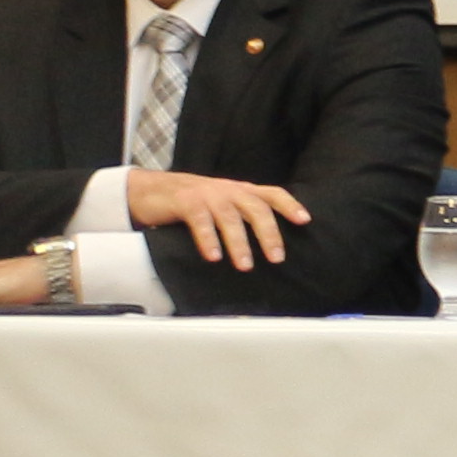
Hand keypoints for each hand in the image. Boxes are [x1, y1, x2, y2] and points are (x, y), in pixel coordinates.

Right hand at [123, 167, 312, 270]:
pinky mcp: (185, 201)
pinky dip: (208, 239)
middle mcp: (228, 190)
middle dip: (269, 233)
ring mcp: (207, 194)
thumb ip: (244, 216)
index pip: (272, 193)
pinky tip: (213, 256)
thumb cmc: (193, 202)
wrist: (151, 190)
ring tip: (246, 266)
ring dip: (239, 243)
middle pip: (256, 208)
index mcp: (241, 191)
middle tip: (277, 258)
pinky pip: (200, 221)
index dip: (289, 205)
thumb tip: (271, 244)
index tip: (305, 221)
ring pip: (230, 217)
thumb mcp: (223, 205)